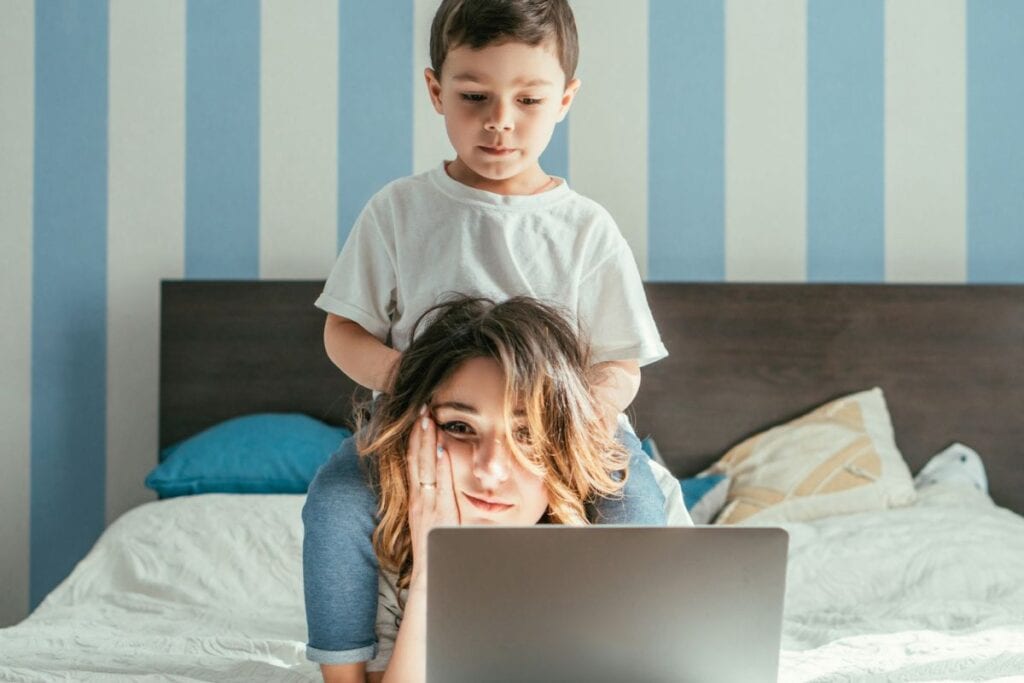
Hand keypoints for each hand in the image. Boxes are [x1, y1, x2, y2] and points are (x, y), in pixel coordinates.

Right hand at [406, 407, 459, 587]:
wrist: (430, 578)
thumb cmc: (437, 550)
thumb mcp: (438, 519)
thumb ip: (441, 499)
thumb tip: (449, 474)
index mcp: (418, 497)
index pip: (416, 461)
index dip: (417, 438)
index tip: (421, 416)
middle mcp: (418, 499)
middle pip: (416, 458)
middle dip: (419, 432)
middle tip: (422, 407)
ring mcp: (425, 506)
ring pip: (424, 468)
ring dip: (426, 443)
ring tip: (428, 419)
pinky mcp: (434, 515)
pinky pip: (437, 487)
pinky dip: (439, 468)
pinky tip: (443, 451)